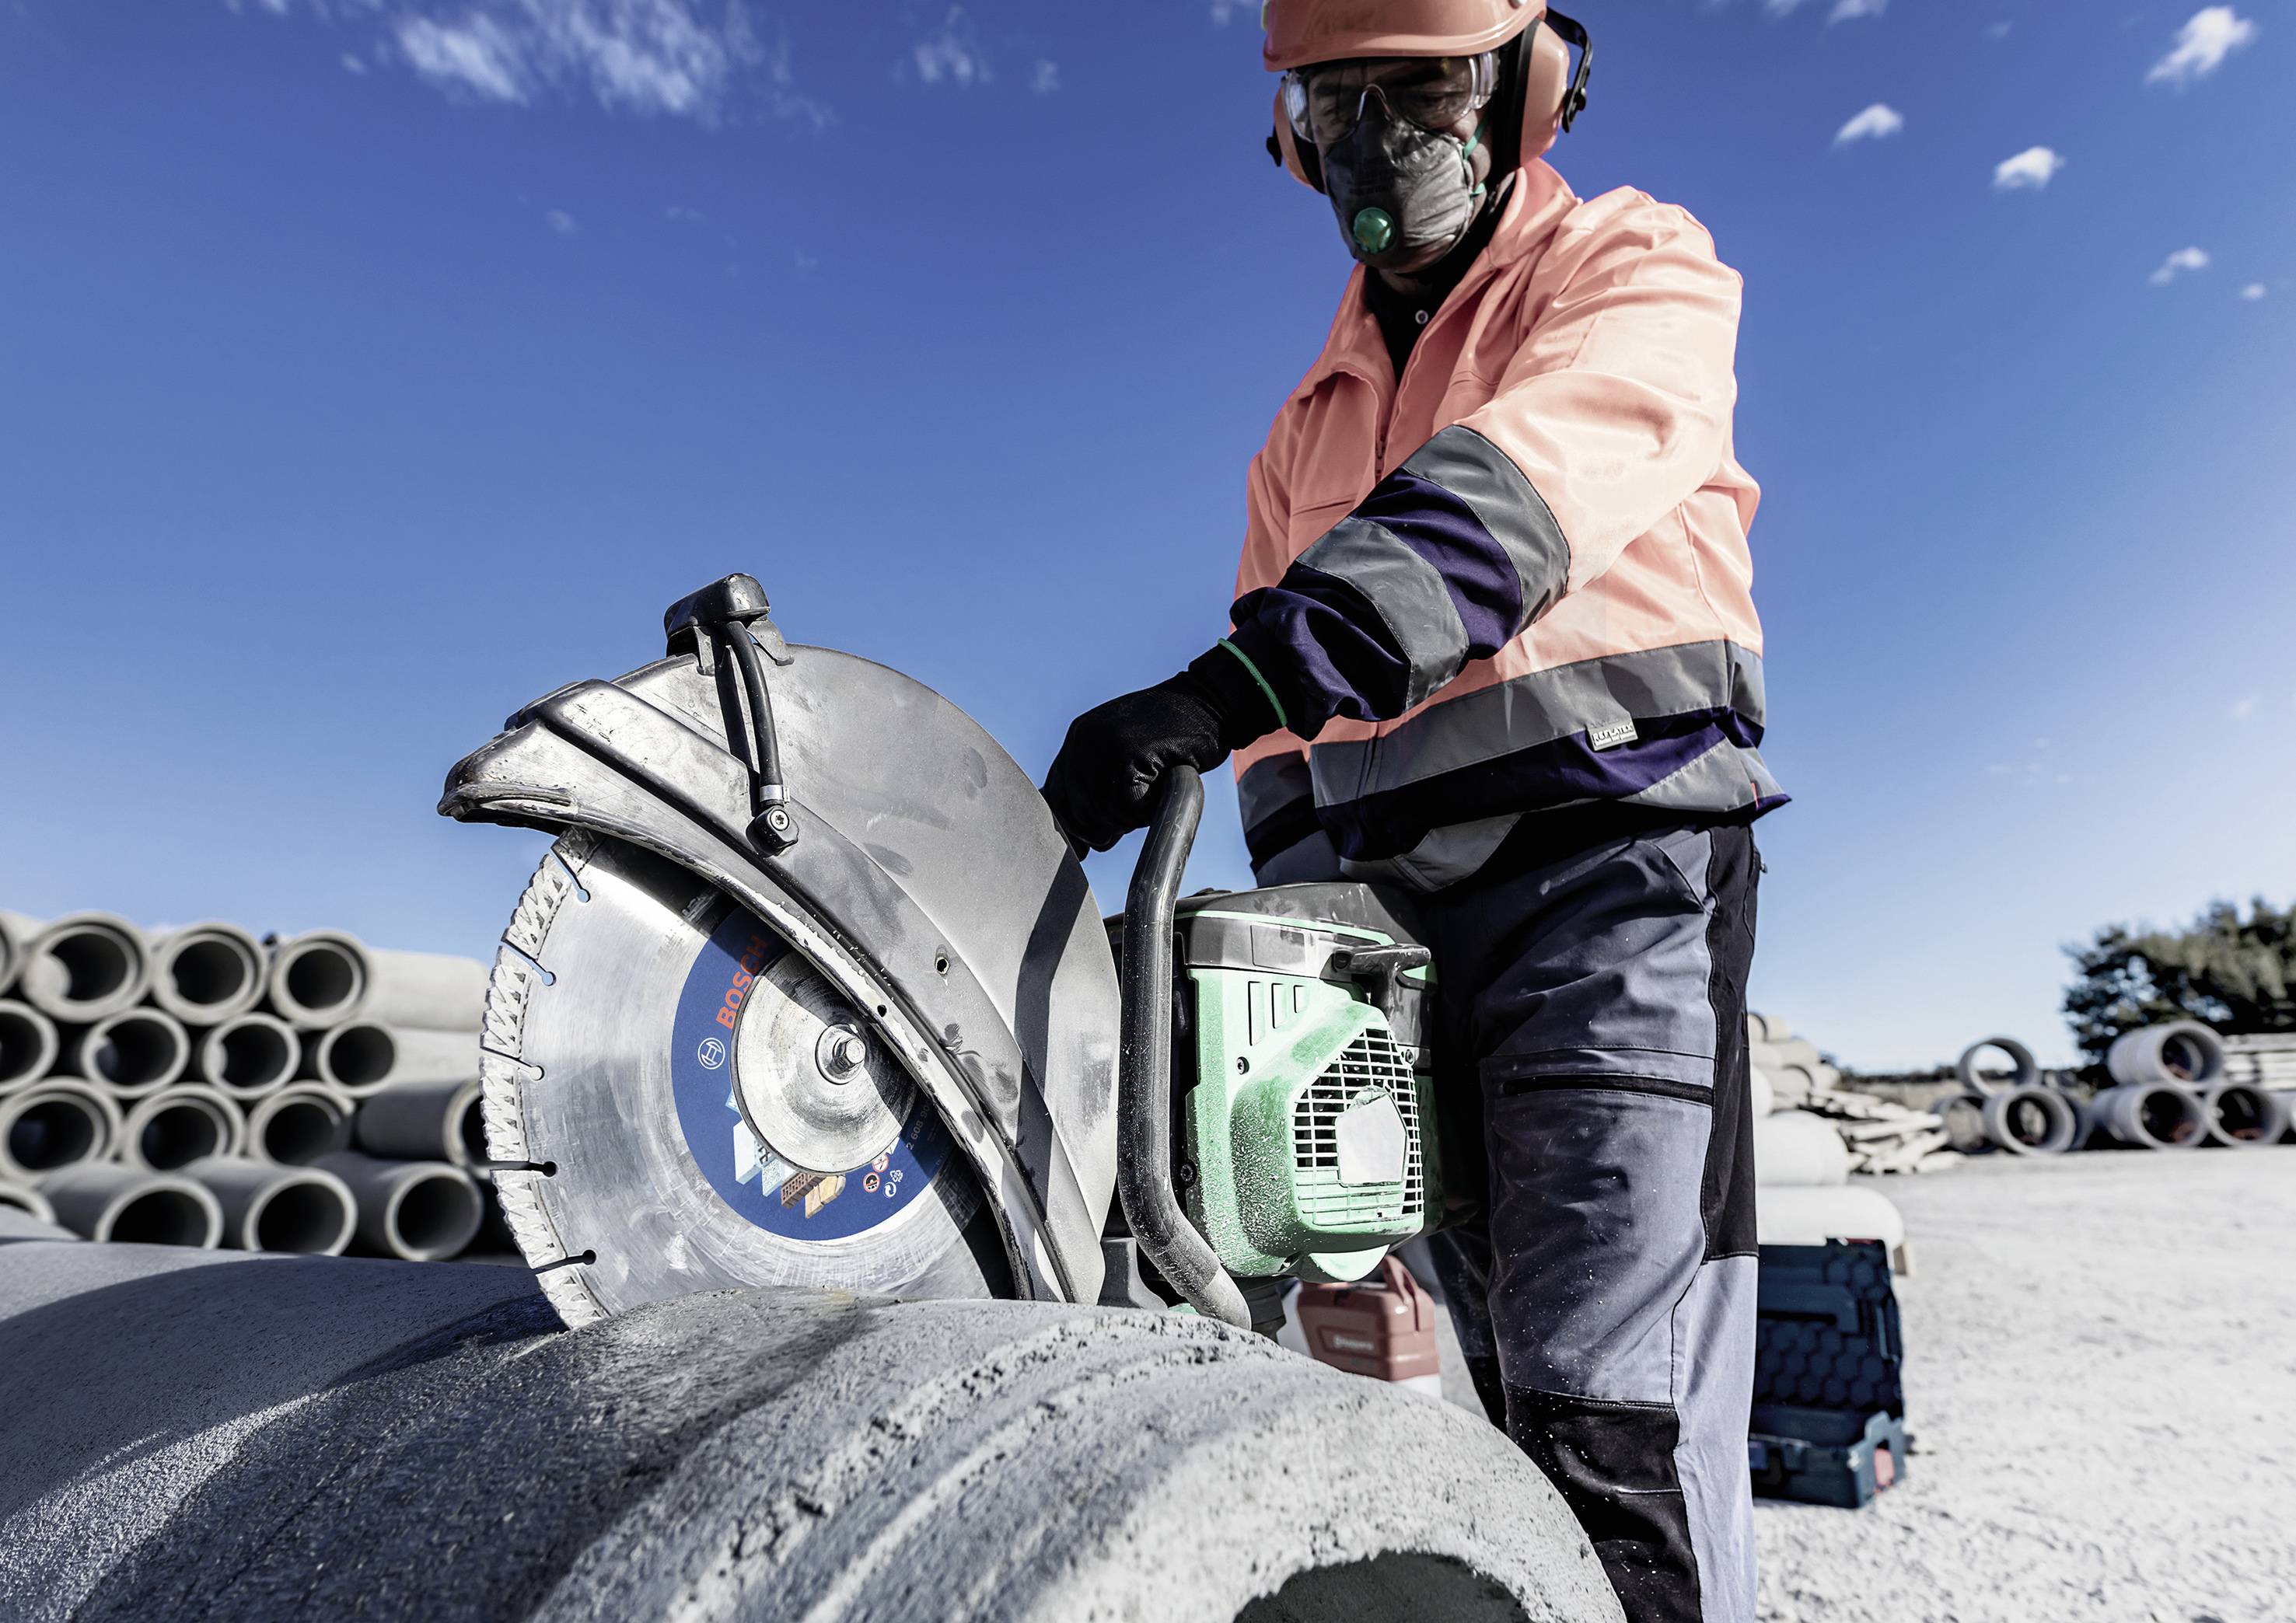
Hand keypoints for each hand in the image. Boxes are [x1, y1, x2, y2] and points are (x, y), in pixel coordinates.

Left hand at [1042, 672, 1229, 852]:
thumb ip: (1097, 780)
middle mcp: (1082, 740)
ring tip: (1154, 787)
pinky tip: (1163, 782)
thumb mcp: (1122, 749)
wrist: (1209, 701)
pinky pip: (1130, 808)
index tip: (1093, 840)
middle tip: (1138, 806)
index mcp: (1077, 738)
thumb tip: (1081, 838)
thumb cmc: (1173, 733)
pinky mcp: (1128, 754)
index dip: (1076, 824)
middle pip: (1079, 814)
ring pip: (1104, 814)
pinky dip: (1149, 808)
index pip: (1056, 797)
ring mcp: (1103, 746)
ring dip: (1132, 816)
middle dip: (1107, 825)